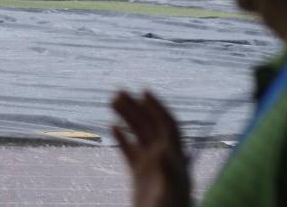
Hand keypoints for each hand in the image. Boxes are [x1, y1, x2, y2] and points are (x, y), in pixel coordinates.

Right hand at [111, 90, 190, 206]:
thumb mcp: (168, 194)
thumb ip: (167, 174)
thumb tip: (162, 152)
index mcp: (174, 160)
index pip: (168, 126)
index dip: (158, 108)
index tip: (144, 92)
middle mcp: (165, 159)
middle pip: (151, 126)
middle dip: (136, 108)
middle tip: (117, 92)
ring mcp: (152, 166)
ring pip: (139, 135)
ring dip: (128, 117)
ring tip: (111, 101)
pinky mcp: (141, 176)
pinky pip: (131, 151)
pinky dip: (122, 137)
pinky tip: (112, 127)